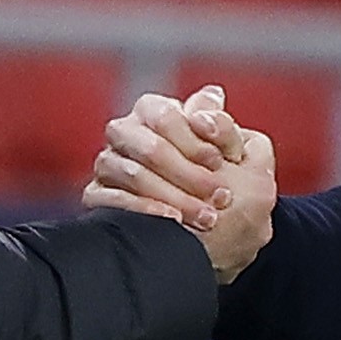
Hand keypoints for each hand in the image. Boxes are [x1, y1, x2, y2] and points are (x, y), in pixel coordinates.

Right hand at [83, 84, 277, 283]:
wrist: (208, 243)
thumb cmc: (224, 193)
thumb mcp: (241, 159)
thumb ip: (226, 126)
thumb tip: (213, 96)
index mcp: (157, 114)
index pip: (166, 114)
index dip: (195, 139)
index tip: (219, 161)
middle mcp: (128, 134)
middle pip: (150, 146)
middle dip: (189, 174)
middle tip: (221, 196)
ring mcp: (110, 166)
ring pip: (132, 173)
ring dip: (174, 196)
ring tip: (206, 218)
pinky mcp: (99, 197)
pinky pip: (110, 199)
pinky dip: (145, 209)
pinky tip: (173, 221)